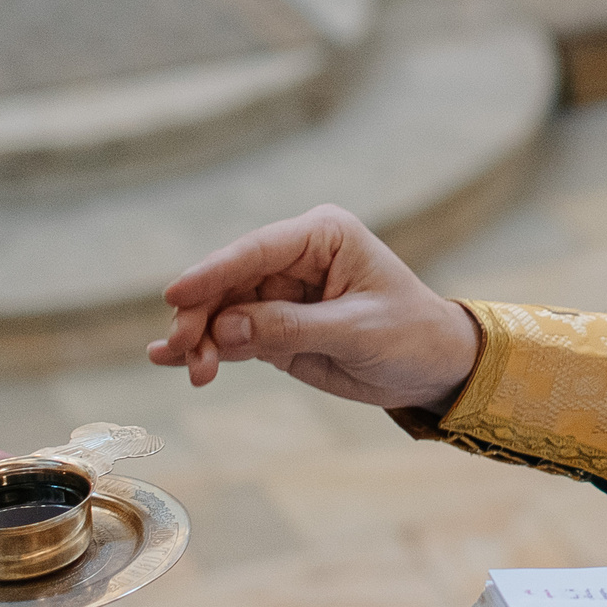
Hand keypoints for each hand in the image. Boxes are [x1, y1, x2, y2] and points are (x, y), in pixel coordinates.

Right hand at [148, 204, 481, 409]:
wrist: (433, 367)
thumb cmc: (410, 336)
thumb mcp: (357, 332)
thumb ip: (291, 328)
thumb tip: (226, 330)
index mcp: (324, 235)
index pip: (257, 250)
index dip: (213, 272)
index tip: (176, 294)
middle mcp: (296, 256)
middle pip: (230, 280)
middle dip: (203, 315)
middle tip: (185, 351)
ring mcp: (281, 291)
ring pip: (223, 310)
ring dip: (201, 338)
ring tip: (193, 371)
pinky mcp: (274, 325)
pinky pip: (231, 333)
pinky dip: (206, 348)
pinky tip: (172, 362)